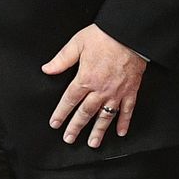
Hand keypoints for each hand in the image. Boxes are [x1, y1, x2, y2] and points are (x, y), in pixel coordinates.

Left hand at [42, 24, 146, 147]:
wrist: (130, 34)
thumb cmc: (104, 36)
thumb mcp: (78, 43)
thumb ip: (62, 59)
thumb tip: (47, 69)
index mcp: (85, 78)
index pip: (69, 100)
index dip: (61, 113)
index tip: (55, 123)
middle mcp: (100, 89)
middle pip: (85, 113)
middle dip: (76, 127)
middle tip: (69, 139)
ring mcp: (116, 92)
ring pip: (105, 116)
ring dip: (98, 131)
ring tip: (93, 143)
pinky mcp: (130, 90)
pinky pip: (127, 110)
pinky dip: (124, 122)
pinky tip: (120, 132)